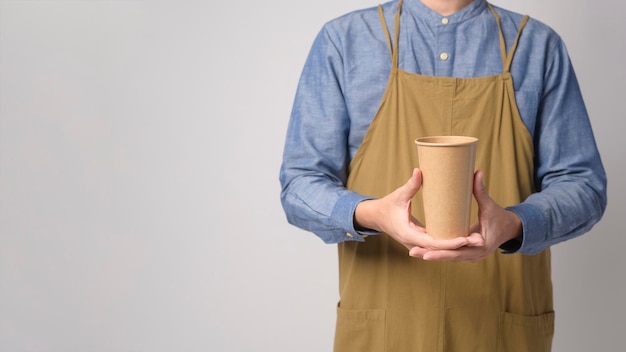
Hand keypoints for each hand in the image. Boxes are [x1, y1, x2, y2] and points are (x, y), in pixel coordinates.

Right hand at [354, 168, 481, 252]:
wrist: (376, 217)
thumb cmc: (386, 206)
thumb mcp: (398, 196)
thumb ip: (410, 185)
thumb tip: (419, 170)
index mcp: (408, 234)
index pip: (433, 243)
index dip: (449, 242)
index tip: (465, 238)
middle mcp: (414, 243)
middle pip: (440, 249)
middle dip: (459, 246)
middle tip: (479, 240)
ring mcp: (417, 243)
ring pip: (439, 249)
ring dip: (456, 246)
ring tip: (476, 239)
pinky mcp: (420, 240)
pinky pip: (436, 244)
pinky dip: (449, 243)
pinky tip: (463, 238)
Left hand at [409, 170, 521, 261]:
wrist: (511, 228)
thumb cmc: (500, 217)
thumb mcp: (490, 206)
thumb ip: (481, 191)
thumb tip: (476, 172)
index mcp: (480, 246)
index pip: (457, 251)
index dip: (440, 252)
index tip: (425, 250)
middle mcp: (475, 255)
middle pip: (449, 257)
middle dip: (430, 255)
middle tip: (413, 252)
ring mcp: (471, 256)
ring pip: (448, 257)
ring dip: (432, 255)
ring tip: (414, 252)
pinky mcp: (467, 253)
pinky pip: (451, 255)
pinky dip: (439, 253)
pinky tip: (424, 251)